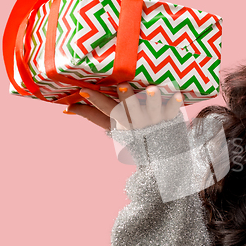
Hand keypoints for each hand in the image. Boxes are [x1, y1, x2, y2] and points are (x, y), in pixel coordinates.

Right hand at [64, 83, 183, 130]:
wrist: (161, 159)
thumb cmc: (134, 137)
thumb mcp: (113, 129)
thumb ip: (92, 116)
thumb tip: (67, 108)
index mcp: (121, 122)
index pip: (105, 110)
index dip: (94, 101)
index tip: (84, 90)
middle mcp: (136, 121)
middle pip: (129, 108)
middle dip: (125, 98)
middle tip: (122, 86)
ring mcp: (154, 120)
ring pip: (152, 108)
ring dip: (152, 99)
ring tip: (152, 89)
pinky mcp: (170, 119)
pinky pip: (173, 111)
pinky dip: (175, 104)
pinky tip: (178, 94)